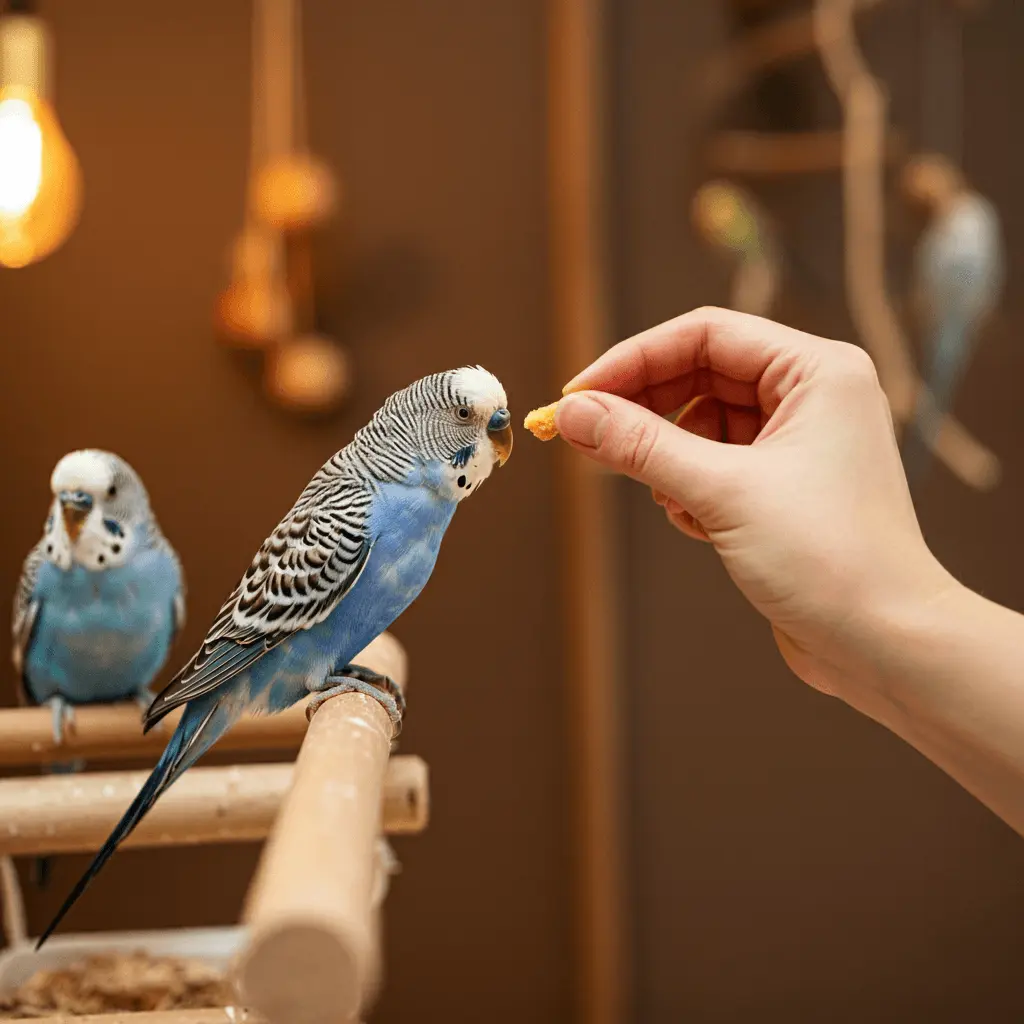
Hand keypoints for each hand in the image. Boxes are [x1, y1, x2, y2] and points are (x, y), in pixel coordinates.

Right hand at [555, 307, 957, 702]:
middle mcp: (812, 396)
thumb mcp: (722, 492)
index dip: (633, 360)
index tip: (578, 395)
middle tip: (588, 438)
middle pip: (701, 375)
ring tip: (668, 499)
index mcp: (816, 371)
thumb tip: (573, 414)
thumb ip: (641, 445)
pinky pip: (717, 463)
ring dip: (670, 457)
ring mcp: (800, 442)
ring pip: (704, 423)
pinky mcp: (785, 486)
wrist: (885, 644)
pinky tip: (694, 522)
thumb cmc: (830, 560)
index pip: (705, 335)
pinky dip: (692, 487)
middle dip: (645, 410)